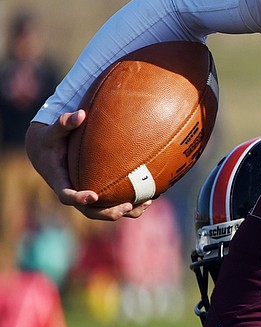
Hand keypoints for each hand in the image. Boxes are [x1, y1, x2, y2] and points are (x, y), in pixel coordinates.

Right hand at [25, 115, 147, 220]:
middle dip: (107, 212)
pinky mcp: (95, 191)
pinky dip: (130, 203)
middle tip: (127, 206)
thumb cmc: (50, 139)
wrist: (44, 150)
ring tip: (146, 203)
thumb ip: (65, 123)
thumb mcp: (53, 131)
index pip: (67, 195)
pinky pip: (111, 202)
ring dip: (124, 211)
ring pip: (103, 210)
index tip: (93, 196)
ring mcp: (84, 194)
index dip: (79, 198)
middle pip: (89, 211)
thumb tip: (81, 114)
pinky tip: (149, 197)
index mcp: (59, 180)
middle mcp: (73, 191)